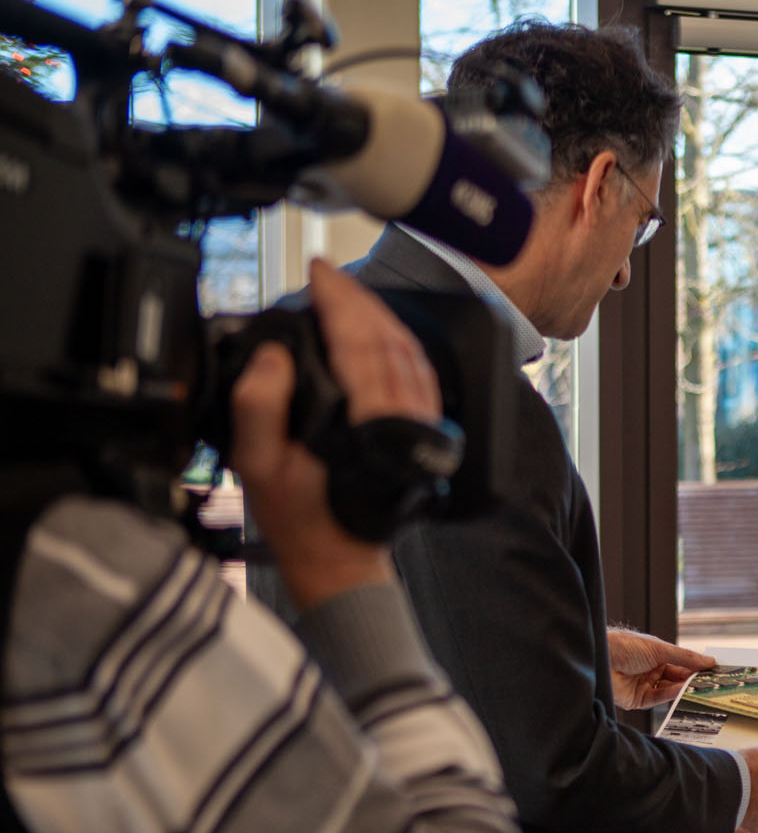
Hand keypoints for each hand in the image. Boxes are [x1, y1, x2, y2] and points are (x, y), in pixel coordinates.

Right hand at [229, 259, 439, 610]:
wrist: (339, 561)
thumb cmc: (300, 518)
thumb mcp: (259, 466)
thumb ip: (259, 407)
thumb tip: (273, 355)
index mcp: (372, 422)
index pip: (361, 342)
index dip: (339, 301)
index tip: (317, 271)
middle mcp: (407, 418)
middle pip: (389, 338)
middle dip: (357, 299)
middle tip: (325, 273)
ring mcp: (421, 424)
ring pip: (408, 352)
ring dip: (377, 316)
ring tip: (343, 293)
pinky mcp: (422, 430)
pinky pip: (417, 372)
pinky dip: (396, 341)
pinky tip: (374, 330)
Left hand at [608, 628, 715, 709]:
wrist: (599, 658)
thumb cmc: (624, 646)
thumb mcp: (659, 648)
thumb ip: (685, 657)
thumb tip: (709, 661)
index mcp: (656, 655)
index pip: (682, 663)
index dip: (697, 666)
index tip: (714, 671)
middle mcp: (651, 670)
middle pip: (678, 678)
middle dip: (693, 680)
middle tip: (712, 683)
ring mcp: (645, 685)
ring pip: (670, 690)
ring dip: (684, 689)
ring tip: (700, 688)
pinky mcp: (638, 700)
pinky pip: (658, 699)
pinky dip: (671, 695)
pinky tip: (682, 691)